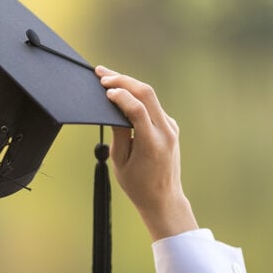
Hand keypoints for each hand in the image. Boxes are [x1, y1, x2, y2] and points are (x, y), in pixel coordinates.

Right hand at [96, 66, 197, 240]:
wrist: (163, 198)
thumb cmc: (138, 184)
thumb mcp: (120, 160)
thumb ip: (119, 132)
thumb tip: (115, 107)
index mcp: (152, 143)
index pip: (138, 109)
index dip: (120, 96)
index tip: (104, 90)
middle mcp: (166, 131)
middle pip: (147, 94)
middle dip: (123, 80)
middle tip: (101, 73)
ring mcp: (171, 127)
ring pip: (150, 96)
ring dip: (129, 84)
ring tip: (108, 77)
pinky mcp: (170, 127)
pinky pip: (152, 105)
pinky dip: (136, 96)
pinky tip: (122, 92)